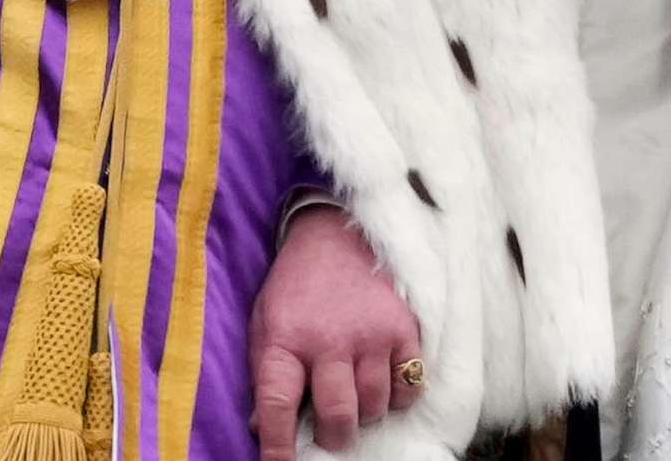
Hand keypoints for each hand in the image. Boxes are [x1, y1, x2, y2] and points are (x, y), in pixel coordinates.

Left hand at [250, 206, 421, 458]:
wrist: (335, 231)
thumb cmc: (296, 287)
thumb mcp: (266, 322)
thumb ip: (264, 372)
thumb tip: (262, 427)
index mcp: (285, 340)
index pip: (277, 406)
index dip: (278, 447)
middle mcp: (328, 340)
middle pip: (337, 417)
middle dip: (334, 436)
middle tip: (331, 428)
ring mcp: (369, 334)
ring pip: (374, 407)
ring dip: (365, 413)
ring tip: (355, 393)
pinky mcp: (402, 327)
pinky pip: (408, 385)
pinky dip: (398, 395)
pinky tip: (383, 379)